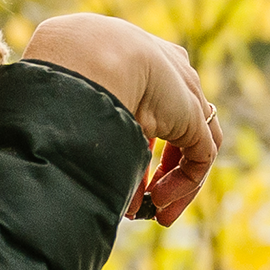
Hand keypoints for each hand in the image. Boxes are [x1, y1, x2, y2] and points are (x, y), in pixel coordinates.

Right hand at [23, 14, 223, 226]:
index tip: (123, 177)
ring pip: (192, 146)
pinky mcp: (195, 115)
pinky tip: (158, 201)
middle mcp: (167, 73)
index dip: (138, 147)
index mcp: (139, 59)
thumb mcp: (79, 100)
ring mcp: (185, 92)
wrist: (89, 58)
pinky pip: (200, 156)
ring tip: (155, 211)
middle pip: (174, 130)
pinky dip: (183, 183)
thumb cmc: (68, 74)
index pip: (149, 108)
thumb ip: (91, 131)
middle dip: (159, 172)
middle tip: (144, 203)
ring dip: (174, 184)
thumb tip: (87, 168)